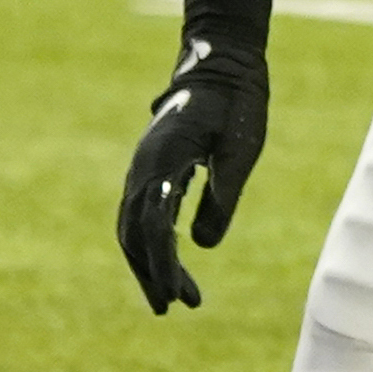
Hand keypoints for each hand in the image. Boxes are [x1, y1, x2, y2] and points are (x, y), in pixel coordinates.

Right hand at [113, 34, 264, 313]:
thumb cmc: (236, 103)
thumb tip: (201, 247)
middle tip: (174, 307)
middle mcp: (144, 168)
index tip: (177, 297)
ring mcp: (143, 168)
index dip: (163, 266)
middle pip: (133, 234)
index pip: (153, 227)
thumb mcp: (239, 151)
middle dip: (151, 274)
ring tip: (172, 297)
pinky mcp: (151, 169)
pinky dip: (151, 243)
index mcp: (164, 162)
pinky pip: (141, 214)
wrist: (220, 63)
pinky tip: (171, 260)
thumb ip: (221, 197)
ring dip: (149, 263)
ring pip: (132, 227)